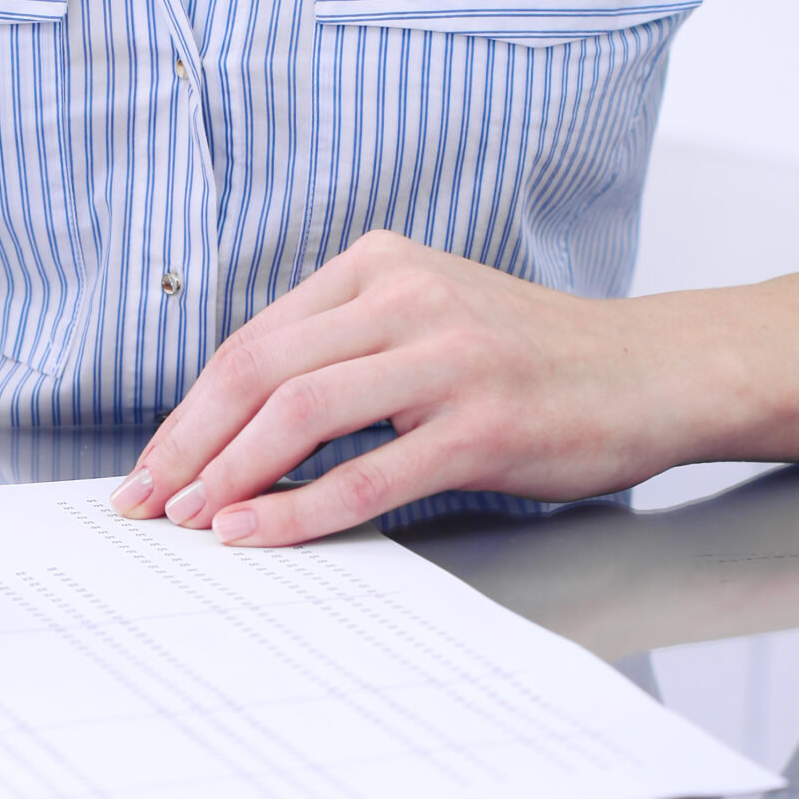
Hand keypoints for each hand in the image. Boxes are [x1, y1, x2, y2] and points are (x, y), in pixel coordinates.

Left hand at [112, 232, 693, 547]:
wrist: (653, 372)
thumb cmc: (529, 360)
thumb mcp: (426, 320)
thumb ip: (342, 349)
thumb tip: (232, 427)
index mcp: (380, 265)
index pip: (254, 339)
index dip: (190, 409)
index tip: (153, 466)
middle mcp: (408, 296)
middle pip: (260, 369)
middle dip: (189, 443)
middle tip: (146, 501)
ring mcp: (448, 357)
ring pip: (301, 411)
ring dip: (230, 474)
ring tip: (191, 521)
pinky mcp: (483, 424)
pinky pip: (369, 472)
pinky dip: (299, 509)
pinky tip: (257, 533)